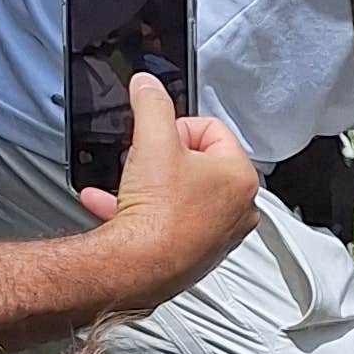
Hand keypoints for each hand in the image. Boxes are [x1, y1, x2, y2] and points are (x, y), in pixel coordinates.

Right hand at [77, 70, 260, 300]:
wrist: (138, 268)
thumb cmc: (158, 216)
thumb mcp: (152, 140)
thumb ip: (151, 104)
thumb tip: (148, 85)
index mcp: (241, 177)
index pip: (212, 129)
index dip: (177, 128)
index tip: (157, 138)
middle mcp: (238, 208)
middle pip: (196, 161)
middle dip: (162, 157)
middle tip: (143, 162)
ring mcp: (218, 234)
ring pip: (178, 192)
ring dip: (148, 183)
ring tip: (128, 184)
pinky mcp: (194, 252)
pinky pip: (166, 220)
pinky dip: (140, 210)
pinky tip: (112, 204)